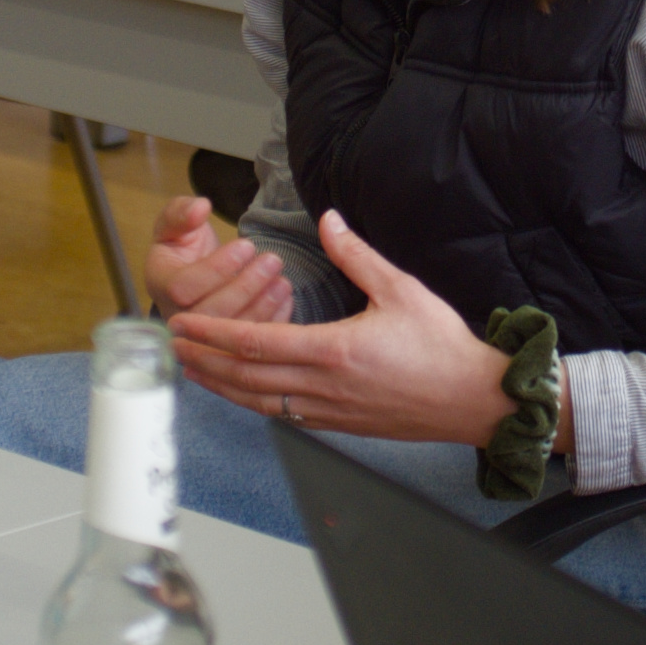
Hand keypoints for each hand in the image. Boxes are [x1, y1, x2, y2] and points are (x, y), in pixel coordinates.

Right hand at [145, 193, 296, 328]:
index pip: (183, 287)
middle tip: (273, 261)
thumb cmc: (183, 248)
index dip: (216, 269)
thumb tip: (200, 207)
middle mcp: (178, 317)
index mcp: (160, 286)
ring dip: (262, 305)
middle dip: (245, 287)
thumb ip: (181, 213)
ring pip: (232, 331)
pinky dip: (271, 321)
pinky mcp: (225, 344)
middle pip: (211, 313)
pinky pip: (249, 342)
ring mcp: (202, 336)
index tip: (246, 246)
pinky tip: (286, 299)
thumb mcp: (174, 225)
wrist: (192, 272)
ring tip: (283, 280)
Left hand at [172, 209, 520, 445]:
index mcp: (333, 351)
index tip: (184, 324)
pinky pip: (284, 415)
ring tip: (194, 370)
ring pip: (259, 402)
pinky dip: (254, 402)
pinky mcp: (339, 424)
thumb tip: (328, 220)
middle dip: (204, 361)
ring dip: (221, 386)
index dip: (213, 334)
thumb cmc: (442, 347)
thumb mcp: (400, 288)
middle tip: (172, 348)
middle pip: (245, 377)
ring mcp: (329, 411)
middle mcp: (323, 387)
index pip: (255, 343)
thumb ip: (356, 255)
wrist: (473, 399)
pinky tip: (242, 392)